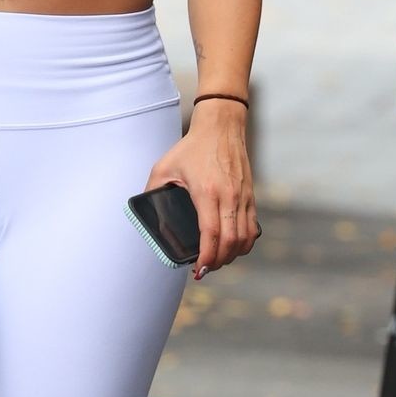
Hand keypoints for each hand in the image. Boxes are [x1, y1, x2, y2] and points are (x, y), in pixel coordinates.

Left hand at [148, 101, 259, 281]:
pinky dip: (244, 243)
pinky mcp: (250, 195)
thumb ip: (152, 190)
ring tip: (217, 261)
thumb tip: (143, 211)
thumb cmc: (192, 147)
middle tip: (204, 269)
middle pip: (231, 242)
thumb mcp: (164, 167)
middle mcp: (229, 196)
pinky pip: (252, 227)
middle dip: (218, 262)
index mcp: (206, 192)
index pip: (212, 234)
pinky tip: (232, 247)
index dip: (206, 257)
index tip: (198, 269)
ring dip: (232, 255)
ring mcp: (243, 197)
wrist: (222, 127)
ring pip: (245, 237)